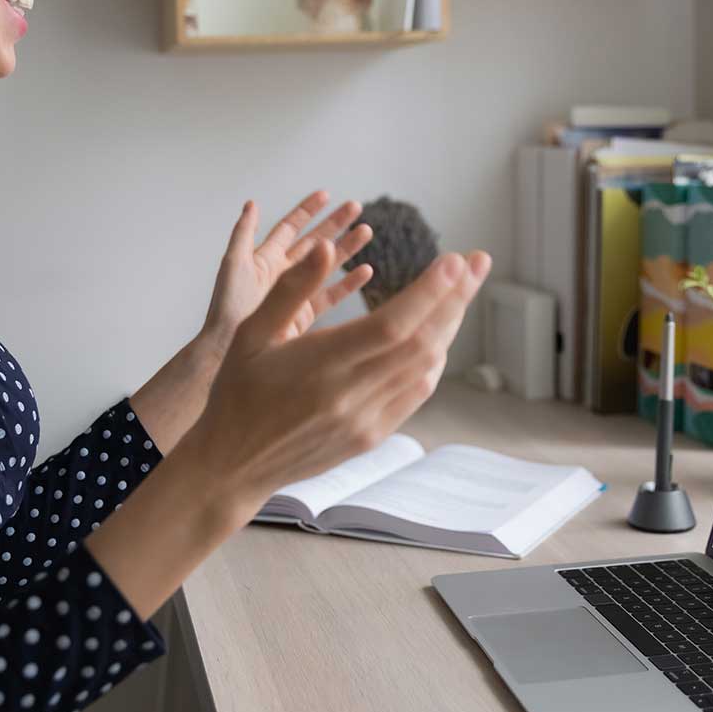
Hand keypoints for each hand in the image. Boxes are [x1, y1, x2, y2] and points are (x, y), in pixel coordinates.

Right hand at [183, 239, 491, 508]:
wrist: (234, 464)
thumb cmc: (237, 392)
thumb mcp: (252, 333)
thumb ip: (291, 288)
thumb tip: (325, 247)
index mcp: (320, 365)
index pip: (392, 325)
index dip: (430, 292)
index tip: (456, 261)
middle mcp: (350, 395)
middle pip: (422, 341)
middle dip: (456, 298)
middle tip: (478, 261)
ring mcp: (366, 419)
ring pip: (426, 367)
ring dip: (449, 325)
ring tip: (462, 290)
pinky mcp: (371, 435)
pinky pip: (416, 393)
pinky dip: (433, 359)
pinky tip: (438, 334)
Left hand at [202, 190, 374, 347]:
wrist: (228, 350)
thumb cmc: (229, 309)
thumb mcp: (234, 264)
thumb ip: (244, 233)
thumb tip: (252, 203)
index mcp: (264, 259)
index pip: (290, 228)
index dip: (307, 210)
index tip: (326, 194)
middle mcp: (282, 274)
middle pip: (313, 242)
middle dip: (334, 224)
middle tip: (356, 207)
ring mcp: (295, 294)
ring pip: (326, 265)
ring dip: (347, 248)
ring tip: (366, 231)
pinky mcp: (305, 316)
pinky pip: (331, 296)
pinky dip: (349, 284)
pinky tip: (366, 271)